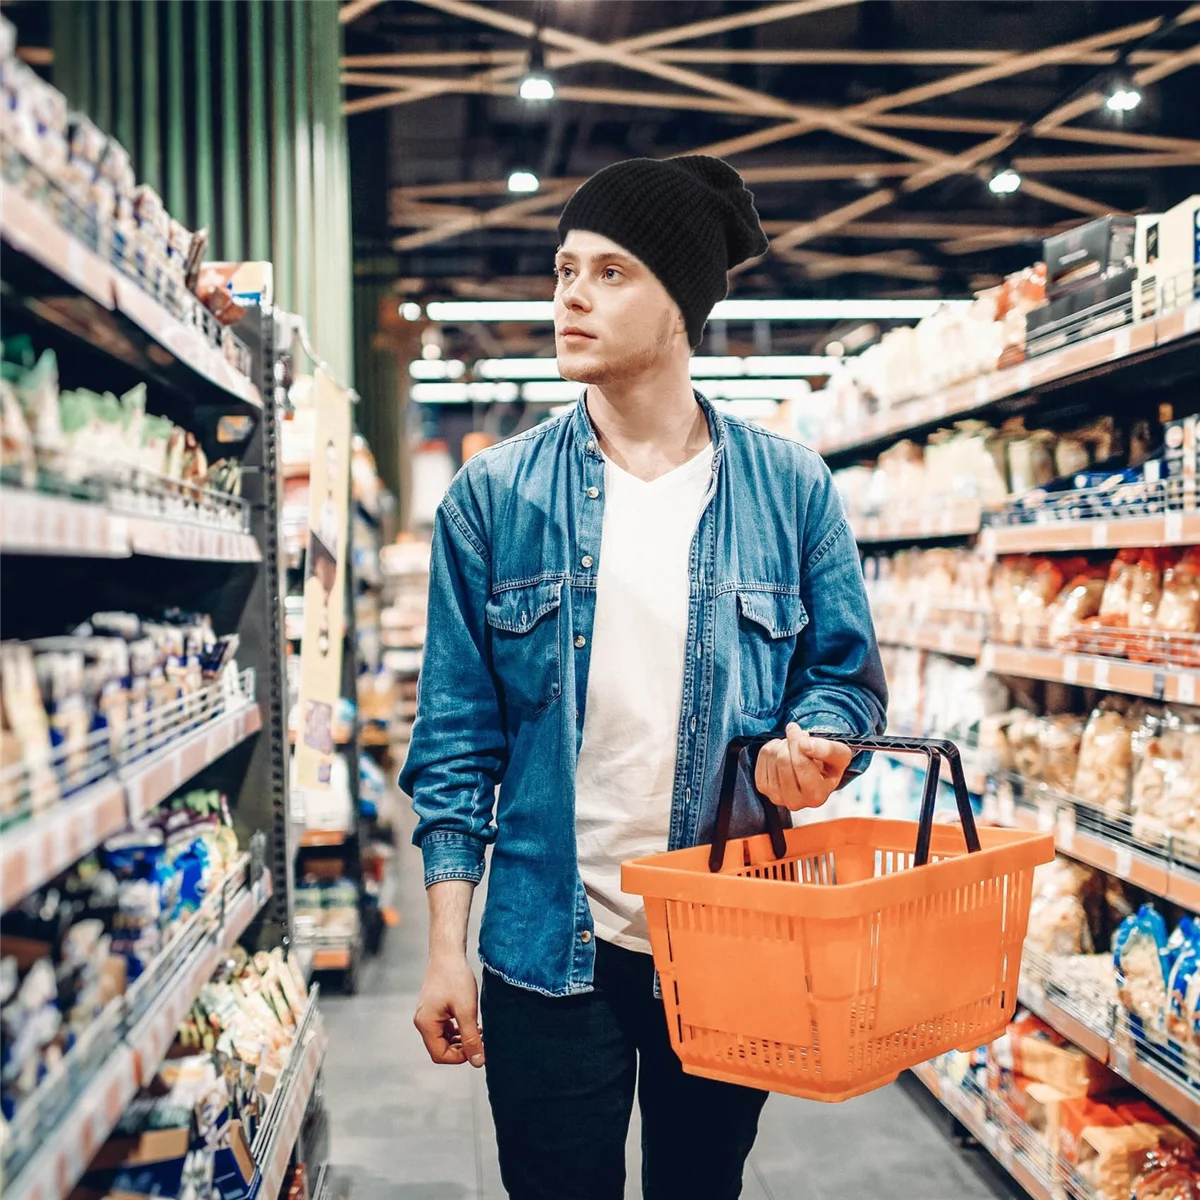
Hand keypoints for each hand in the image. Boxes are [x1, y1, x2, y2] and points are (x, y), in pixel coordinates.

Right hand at [414, 953, 484, 1067]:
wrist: (448, 953)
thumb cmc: (455, 978)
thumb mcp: (467, 1011)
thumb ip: (471, 1038)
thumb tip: (478, 1062)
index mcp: (426, 1024)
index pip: (440, 1055)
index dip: (460, 1057)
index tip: (478, 1049)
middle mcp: (422, 1021)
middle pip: (440, 1048)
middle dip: (461, 1048)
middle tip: (480, 1041)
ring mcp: (426, 1014)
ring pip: (443, 1038)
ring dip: (460, 1039)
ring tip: (478, 1032)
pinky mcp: (433, 1008)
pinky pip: (443, 1027)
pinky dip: (457, 1029)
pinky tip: (471, 1024)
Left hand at [754, 723, 852, 811]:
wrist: (817, 774)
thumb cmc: (829, 765)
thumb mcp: (840, 755)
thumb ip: (828, 749)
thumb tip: (804, 744)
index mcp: (816, 796)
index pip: (800, 763)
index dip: (799, 742)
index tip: (804, 733)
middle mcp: (795, 802)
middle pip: (784, 760)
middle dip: (792, 742)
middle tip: (800, 740)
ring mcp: (777, 796)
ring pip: (772, 756)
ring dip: (783, 745)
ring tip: (794, 749)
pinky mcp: (764, 787)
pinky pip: (762, 757)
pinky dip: (771, 748)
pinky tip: (782, 752)